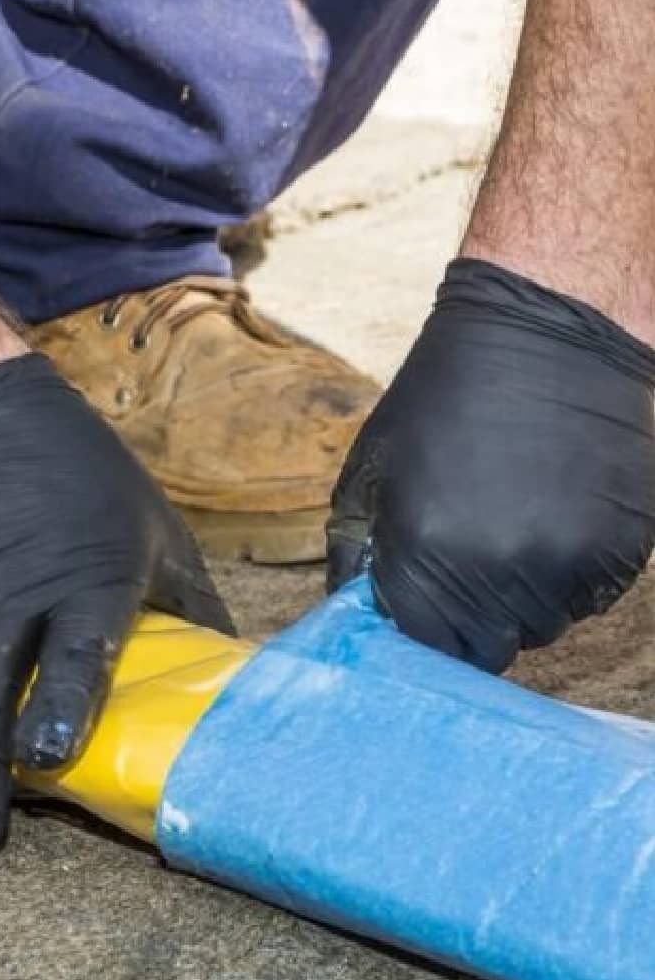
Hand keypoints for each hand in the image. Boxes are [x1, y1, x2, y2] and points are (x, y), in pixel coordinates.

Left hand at [327, 258, 654, 671]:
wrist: (547, 332)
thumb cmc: (443, 397)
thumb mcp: (372, 470)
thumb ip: (356, 553)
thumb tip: (355, 612)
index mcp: (428, 555)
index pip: (425, 646)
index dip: (419, 634)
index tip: (420, 611)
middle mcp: (501, 573)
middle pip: (486, 647)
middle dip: (469, 621)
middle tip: (464, 569)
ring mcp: (569, 564)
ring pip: (542, 624)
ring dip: (521, 597)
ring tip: (512, 526)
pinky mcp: (625, 550)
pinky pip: (589, 594)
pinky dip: (569, 573)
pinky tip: (555, 513)